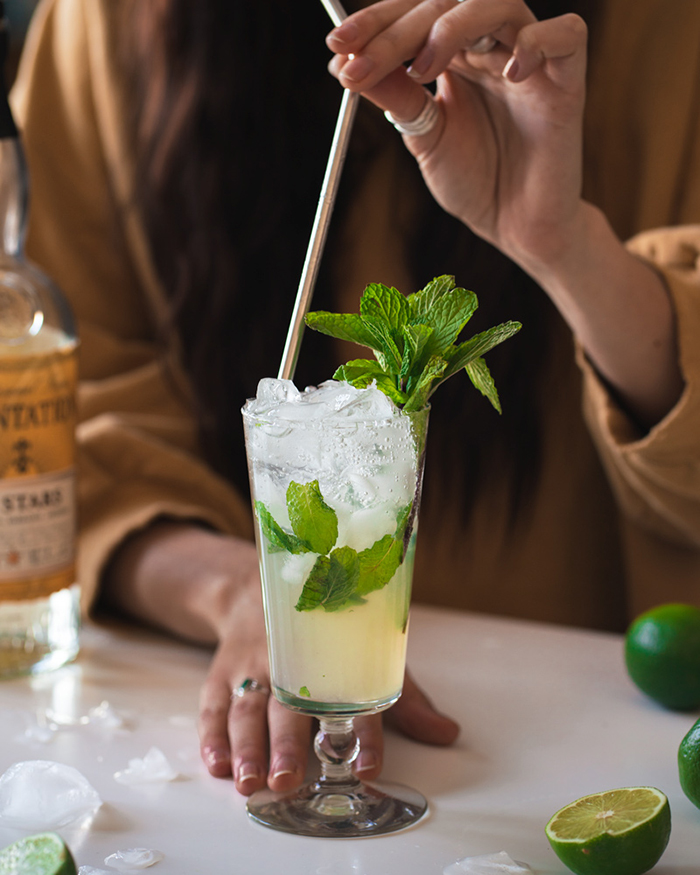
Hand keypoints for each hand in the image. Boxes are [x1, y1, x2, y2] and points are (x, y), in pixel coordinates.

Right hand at [102, 520, 458, 795]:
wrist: (260, 585)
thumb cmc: (326, 630)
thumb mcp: (369, 653)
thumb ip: (405, 698)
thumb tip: (448, 733)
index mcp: (336, 656)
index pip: (356, 696)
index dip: (365, 732)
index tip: (368, 766)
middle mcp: (293, 660)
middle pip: (289, 706)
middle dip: (288, 743)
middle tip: (289, 780)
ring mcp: (254, 665)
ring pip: (247, 708)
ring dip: (246, 746)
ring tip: (249, 782)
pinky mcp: (224, 672)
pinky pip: (213, 704)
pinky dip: (211, 734)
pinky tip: (215, 763)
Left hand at [327, 0, 682, 424]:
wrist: (514, 227)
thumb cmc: (474, 183)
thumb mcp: (424, 139)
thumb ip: (396, 98)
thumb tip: (346, 64)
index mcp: (455, 54)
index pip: (415, 14)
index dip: (376, 21)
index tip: (336, 47)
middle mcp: (491, 46)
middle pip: (448, 3)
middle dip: (398, 30)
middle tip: (360, 63)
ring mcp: (529, 60)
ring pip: (501, 2)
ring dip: (453, 27)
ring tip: (423, 70)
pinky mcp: (566, 82)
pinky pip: (565, 35)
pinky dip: (536, 43)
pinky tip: (508, 75)